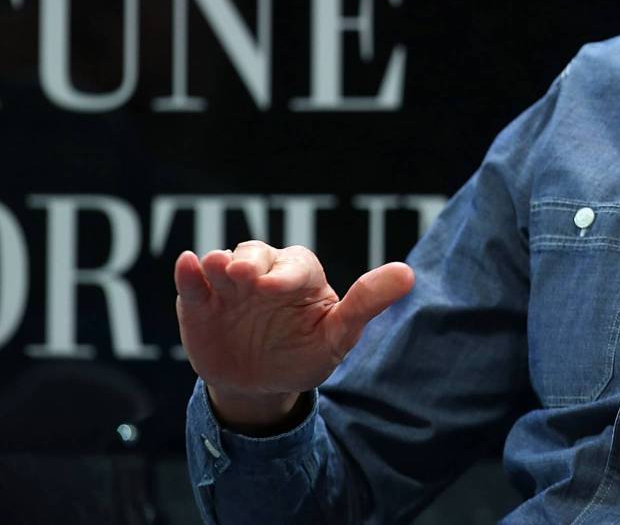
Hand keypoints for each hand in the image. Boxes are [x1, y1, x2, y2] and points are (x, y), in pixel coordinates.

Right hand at [174, 242, 413, 429]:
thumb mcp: (338, 336)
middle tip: (245, 276)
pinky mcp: (200, 303)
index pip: (296, 265)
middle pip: (257, 255)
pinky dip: (188, 273)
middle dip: (251, 263)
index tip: (277, 288)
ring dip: (219, 264)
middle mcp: (264, 274)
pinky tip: (188, 264)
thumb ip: (366, 304)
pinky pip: (192, 283)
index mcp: (300, 277)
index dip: (287, 273)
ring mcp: (229, 287)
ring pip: (223, 263)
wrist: (260, 386)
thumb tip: (408, 273)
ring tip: (217, 267)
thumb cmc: (305, 355)